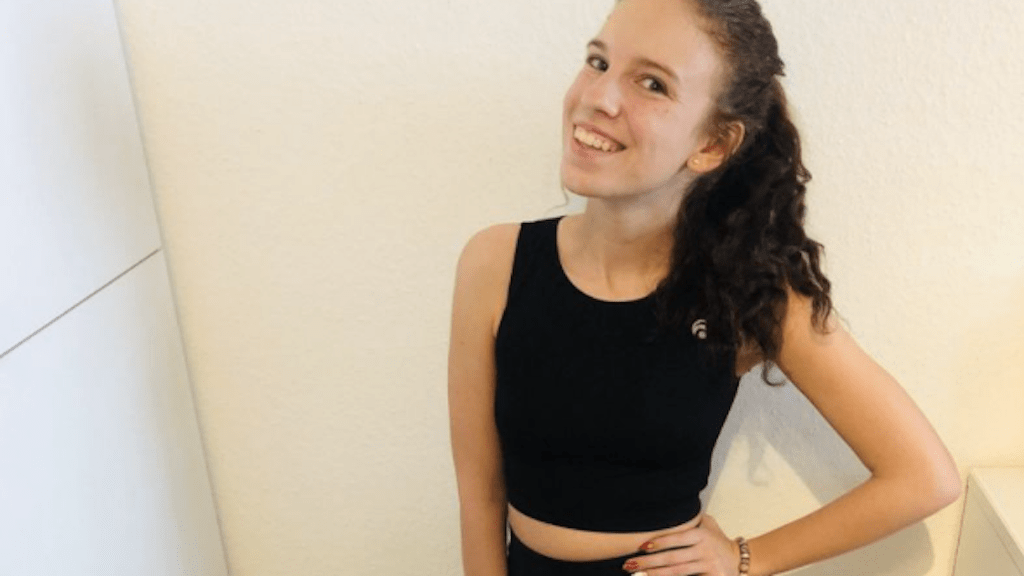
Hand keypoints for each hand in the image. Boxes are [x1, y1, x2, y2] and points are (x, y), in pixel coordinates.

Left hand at [620, 515, 740, 575]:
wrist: (739, 559)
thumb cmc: (717, 540)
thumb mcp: (708, 524)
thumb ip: (692, 517)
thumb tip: (670, 503)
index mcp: (701, 535)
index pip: (677, 539)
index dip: (659, 543)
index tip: (642, 547)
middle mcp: (705, 550)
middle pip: (673, 558)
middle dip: (649, 563)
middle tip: (630, 564)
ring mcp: (709, 565)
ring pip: (679, 572)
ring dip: (657, 574)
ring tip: (638, 574)